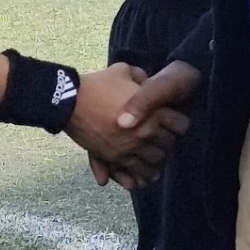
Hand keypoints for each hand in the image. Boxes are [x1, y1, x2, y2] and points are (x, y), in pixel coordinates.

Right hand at [70, 62, 187, 188]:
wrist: (69, 102)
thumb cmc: (98, 85)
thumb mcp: (124, 71)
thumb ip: (141, 77)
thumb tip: (148, 81)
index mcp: (153, 111)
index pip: (181, 125)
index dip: (180, 124)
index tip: (176, 123)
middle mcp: (145, 132)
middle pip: (168, 144)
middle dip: (169, 142)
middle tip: (166, 140)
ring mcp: (129, 146)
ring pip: (154, 161)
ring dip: (158, 161)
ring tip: (157, 160)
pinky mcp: (113, 156)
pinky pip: (133, 171)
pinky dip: (141, 176)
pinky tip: (144, 178)